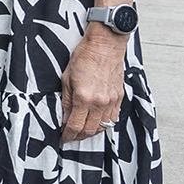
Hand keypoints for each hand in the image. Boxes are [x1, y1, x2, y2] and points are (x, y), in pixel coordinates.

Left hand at [59, 24, 127, 142]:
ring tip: (83, 131)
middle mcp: (99, 102)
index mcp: (84, 98)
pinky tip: (97, 122)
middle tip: (71, 136)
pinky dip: (104, 124)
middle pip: (89, 130)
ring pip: (103, 127)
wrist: (105, 45)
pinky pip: (113, 118)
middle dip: (78, 137)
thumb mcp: (66, 78)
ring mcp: (111, 101)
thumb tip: (64, 117)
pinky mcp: (119, 97)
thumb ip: (66, 101)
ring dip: (92, 132)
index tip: (63, 138)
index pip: (75, 126)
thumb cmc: (85, 57)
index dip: (67, 136)